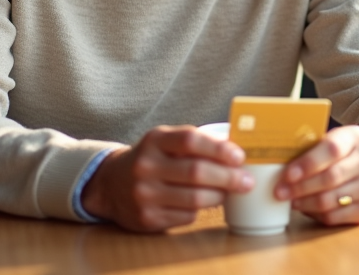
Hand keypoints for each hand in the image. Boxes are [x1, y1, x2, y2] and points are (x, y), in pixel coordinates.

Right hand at [82, 125, 251, 231]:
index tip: (240, 156)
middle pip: (196, 172)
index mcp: (154, 140)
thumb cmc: (152, 159)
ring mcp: (145, 194)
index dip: (219, 149)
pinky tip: (206, 202)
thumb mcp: (165, 141)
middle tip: (247, 180)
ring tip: (231, 191)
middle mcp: (146, 166)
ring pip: (195, 198)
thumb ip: (195, 142)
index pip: (190, 140)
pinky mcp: (148, 218)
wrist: (111, 184)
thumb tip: (237, 149)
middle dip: (228, 177)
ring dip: (220, 196)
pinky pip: (187, 215)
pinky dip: (202, 209)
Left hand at [275, 126, 358, 224]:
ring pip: (332, 200)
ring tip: (290, 201)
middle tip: (280, 192)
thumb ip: (309, 148)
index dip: (308, 163)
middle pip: (332, 177)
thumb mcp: (328, 141)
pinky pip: (336, 217)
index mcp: (356, 138)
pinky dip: (316, 215)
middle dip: (301, 187)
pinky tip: (306, 209)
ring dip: (306, 203)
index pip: (332, 149)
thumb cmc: (337, 153)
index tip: (287, 174)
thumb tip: (276, 163)